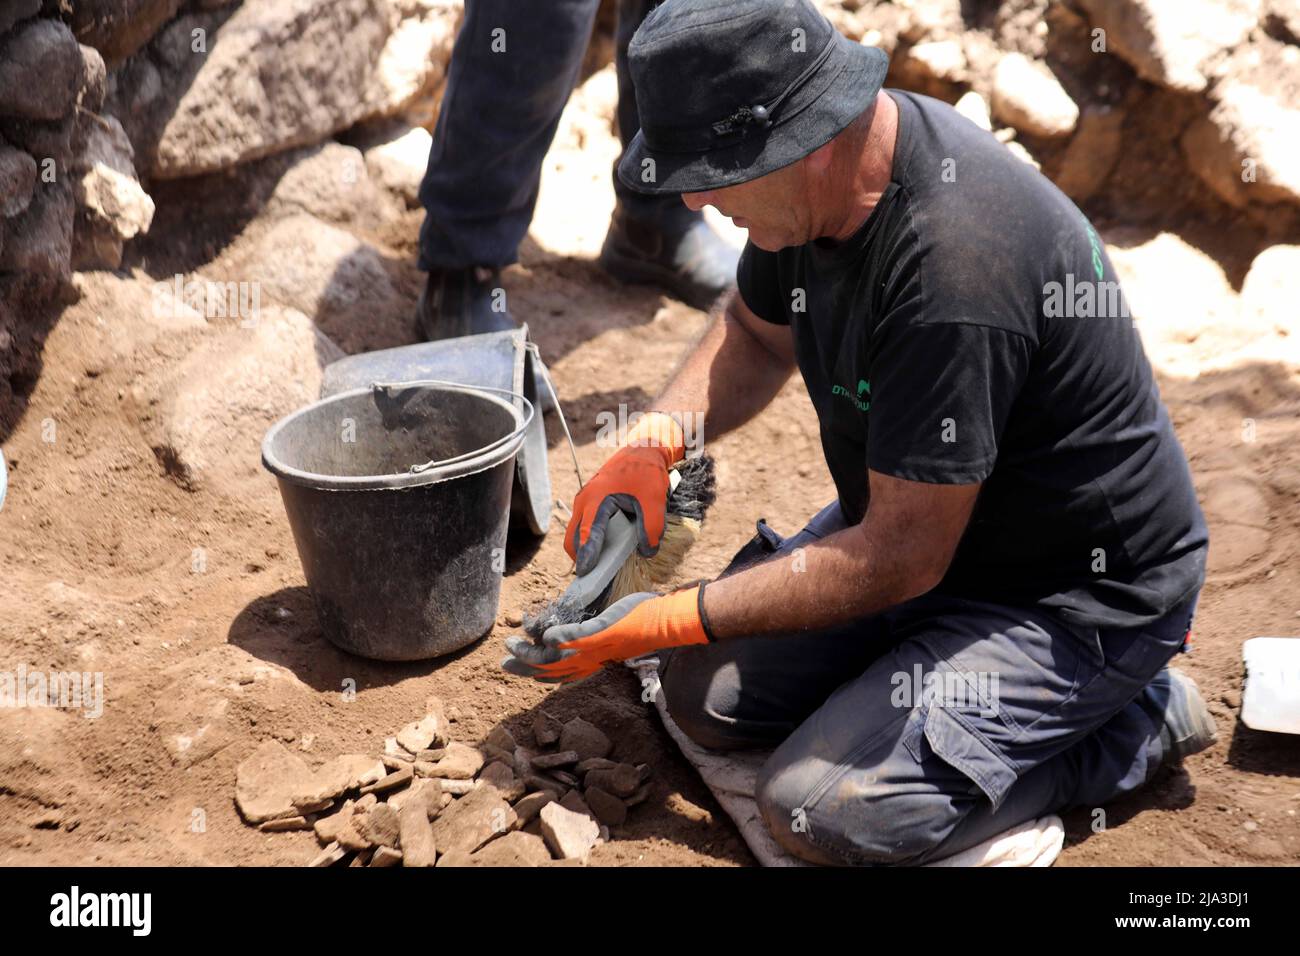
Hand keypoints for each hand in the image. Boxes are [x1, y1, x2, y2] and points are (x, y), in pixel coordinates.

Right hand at [502, 587, 708, 683]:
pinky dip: (560, 638)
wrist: (662, 624)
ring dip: (532, 653)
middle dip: (524, 667)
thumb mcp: (610, 634)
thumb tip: (572, 632)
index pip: (558, 673)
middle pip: (550, 669)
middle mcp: (590, 660)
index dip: (535, 673)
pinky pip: (576, 637)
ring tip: (513, 645)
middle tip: (504, 661)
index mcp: (590, 662)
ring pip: (556, 656)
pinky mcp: (602, 632)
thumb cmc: (639, 624)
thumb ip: (590, 635)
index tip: (517, 668)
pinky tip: (545, 636)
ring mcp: (595, 647)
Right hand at [565, 412, 683, 575]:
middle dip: (581, 558)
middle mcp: (584, 501)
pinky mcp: (590, 502)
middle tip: (596, 576)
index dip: (586, 556)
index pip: (586, 535)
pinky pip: (584, 526)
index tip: (586, 574)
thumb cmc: (646, 473)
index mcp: (596, 500)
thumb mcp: (654, 501)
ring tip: (604, 564)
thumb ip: (651, 529)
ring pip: (577, 533)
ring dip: (586, 548)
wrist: (642, 449)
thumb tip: (646, 552)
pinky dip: (590, 539)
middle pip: (572, 538)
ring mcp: (584, 501)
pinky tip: (608, 547)